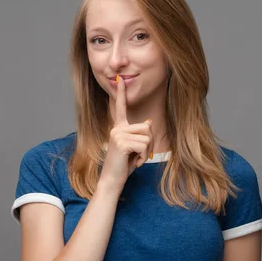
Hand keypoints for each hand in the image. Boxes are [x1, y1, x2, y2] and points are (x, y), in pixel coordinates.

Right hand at [99, 75, 153, 189]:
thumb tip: (149, 122)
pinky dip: (143, 157)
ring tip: (135, 159)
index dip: (121, 93)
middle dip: (149, 144)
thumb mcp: (135, 148)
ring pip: (147, 137)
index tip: (120, 79)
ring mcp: (117, 134)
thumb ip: (140, 135)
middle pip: (147, 128)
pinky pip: (144, 146)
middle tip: (138, 156)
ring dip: (146, 152)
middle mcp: (116, 128)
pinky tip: (133, 163)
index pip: (120, 107)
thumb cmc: (123, 165)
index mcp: (118, 128)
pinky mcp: (121, 142)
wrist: (112, 180)